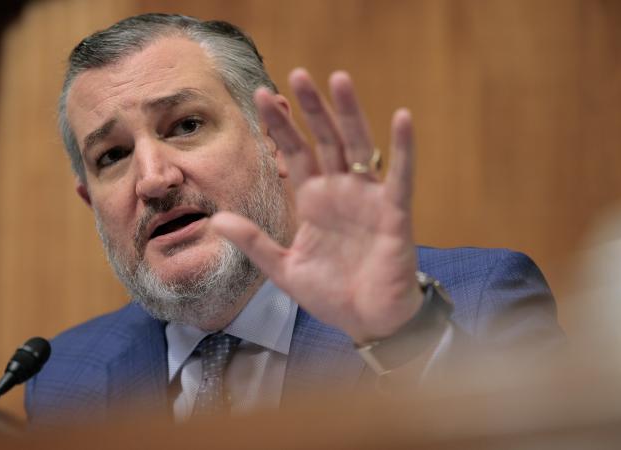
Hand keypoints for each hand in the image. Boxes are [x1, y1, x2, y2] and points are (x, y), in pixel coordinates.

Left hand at [211, 68, 421, 343]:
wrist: (368, 322)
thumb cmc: (331, 294)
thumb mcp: (283, 268)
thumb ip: (254, 242)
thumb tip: (216, 219)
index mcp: (313, 200)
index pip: (294, 152)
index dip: (280, 125)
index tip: (261, 96)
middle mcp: (340, 191)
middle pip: (324, 139)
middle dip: (310, 108)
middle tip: (296, 74)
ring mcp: (368, 198)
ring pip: (358, 146)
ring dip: (349, 113)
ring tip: (338, 79)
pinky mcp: (393, 213)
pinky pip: (400, 176)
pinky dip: (403, 148)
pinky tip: (402, 118)